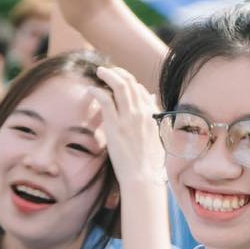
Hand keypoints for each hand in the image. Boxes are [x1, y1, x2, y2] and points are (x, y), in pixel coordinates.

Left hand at [93, 65, 164, 189]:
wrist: (143, 177)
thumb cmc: (150, 162)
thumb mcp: (159, 136)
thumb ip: (154, 116)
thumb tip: (152, 97)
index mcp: (153, 115)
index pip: (141, 90)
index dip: (130, 82)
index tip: (119, 81)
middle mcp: (143, 112)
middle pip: (131, 83)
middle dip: (118, 72)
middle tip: (107, 71)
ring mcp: (129, 118)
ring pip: (120, 86)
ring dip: (108, 75)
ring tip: (99, 72)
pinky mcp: (116, 125)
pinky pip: (106, 100)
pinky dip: (98, 90)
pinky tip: (91, 89)